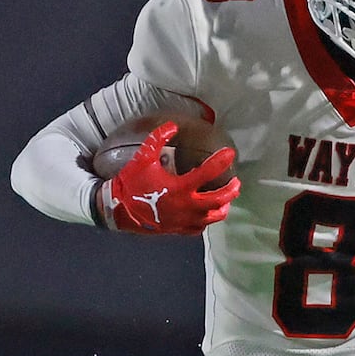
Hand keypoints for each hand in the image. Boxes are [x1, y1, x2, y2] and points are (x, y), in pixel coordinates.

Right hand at [102, 123, 238, 233]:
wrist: (118, 209)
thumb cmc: (132, 182)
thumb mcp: (143, 158)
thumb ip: (157, 139)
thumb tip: (173, 125)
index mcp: (180, 187)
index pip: (208, 172)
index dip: (221, 160)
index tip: (230, 153)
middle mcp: (186, 206)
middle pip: (219, 199)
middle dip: (231, 189)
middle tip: (236, 181)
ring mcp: (185, 220)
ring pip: (213, 217)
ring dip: (223, 206)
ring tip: (227, 199)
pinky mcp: (180, 229)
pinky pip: (200, 227)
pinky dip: (207, 219)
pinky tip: (209, 212)